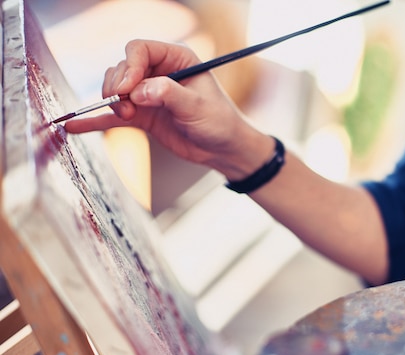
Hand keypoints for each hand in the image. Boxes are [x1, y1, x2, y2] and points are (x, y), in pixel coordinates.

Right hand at [64, 40, 258, 166]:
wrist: (223, 149)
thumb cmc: (219, 122)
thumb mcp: (197, 107)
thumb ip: (168, 95)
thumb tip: (139, 91)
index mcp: (176, 58)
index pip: (140, 50)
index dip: (129, 67)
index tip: (127, 89)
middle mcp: (159, 72)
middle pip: (122, 68)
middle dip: (118, 87)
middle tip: (127, 107)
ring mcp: (148, 93)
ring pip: (115, 88)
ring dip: (113, 102)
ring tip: (127, 116)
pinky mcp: (142, 115)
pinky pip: (113, 115)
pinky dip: (96, 120)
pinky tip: (74, 126)